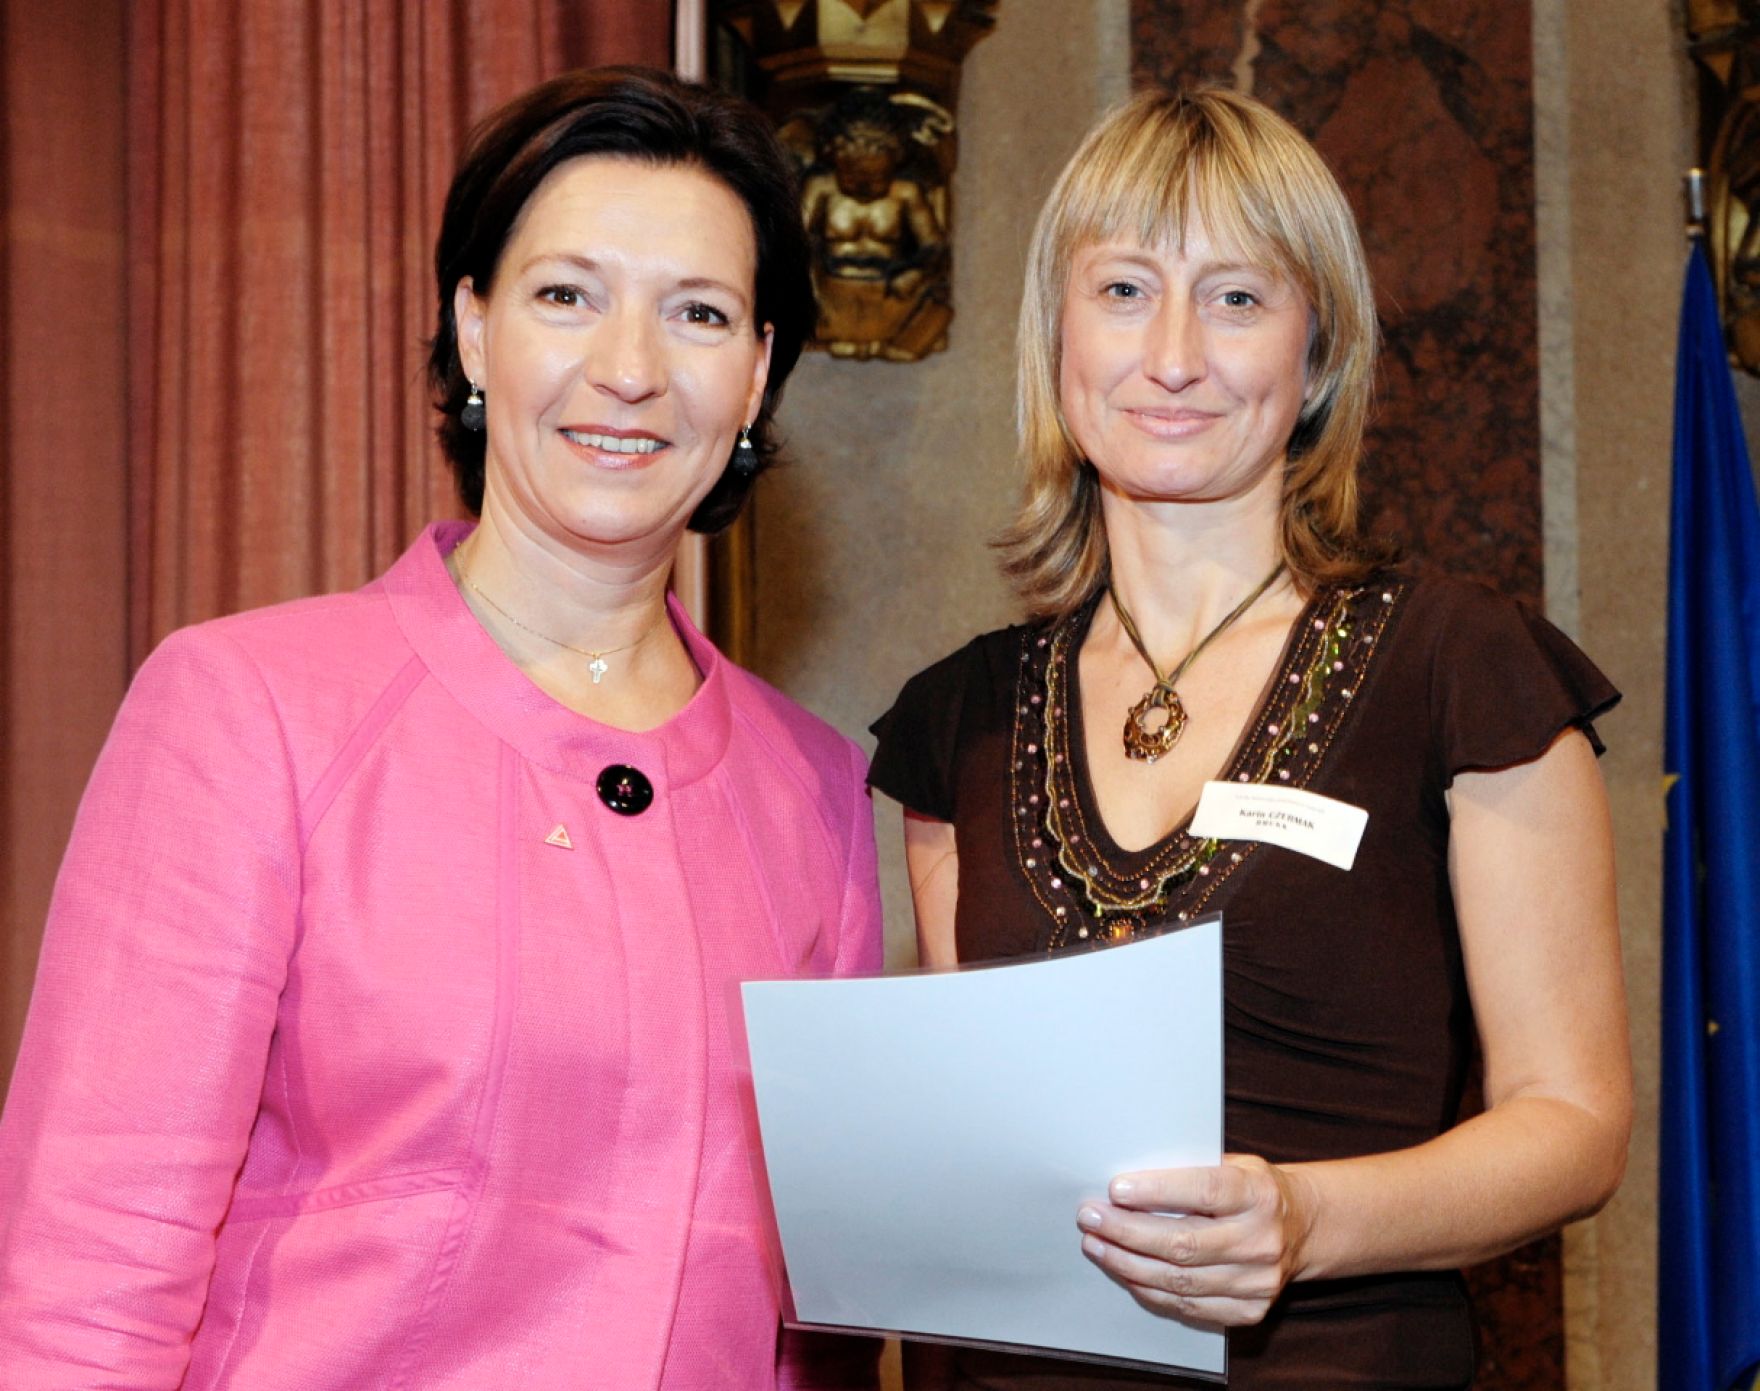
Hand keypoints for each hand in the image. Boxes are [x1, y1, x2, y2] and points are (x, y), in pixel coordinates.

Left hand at [1075, 1154, 1316, 1326]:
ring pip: (1180, 1280)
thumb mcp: (1235, 1164)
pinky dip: (1151, 1291)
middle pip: (1184, 1243)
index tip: (1116, 1189)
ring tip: (1097, 1246)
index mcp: (1259, 1194)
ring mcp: (1258, 1281)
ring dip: (1129, 1264)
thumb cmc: (1253, 1189)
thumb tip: (1129, 1175)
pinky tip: (1126, 1273)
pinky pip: (1189, 1306)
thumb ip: (1191, 1169)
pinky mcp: (1250, 1310)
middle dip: (1127, 1232)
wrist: (1302, 1228)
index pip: (1204, 1192)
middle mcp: (1262, 1240)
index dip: (1157, 1191)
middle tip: (1090, 1218)